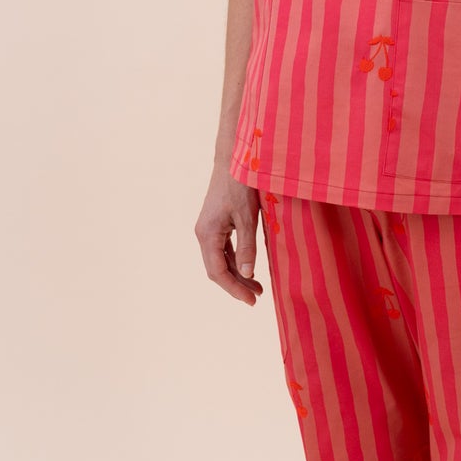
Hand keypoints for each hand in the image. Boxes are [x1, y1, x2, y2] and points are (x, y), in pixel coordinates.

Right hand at [195, 172, 263, 305]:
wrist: (232, 159)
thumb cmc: (241, 185)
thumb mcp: (248, 217)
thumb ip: (247, 247)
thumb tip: (248, 274)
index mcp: (207, 234)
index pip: (218, 272)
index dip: (234, 289)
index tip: (251, 301)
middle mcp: (203, 234)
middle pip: (216, 269)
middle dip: (236, 285)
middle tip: (257, 297)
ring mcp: (208, 229)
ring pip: (219, 261)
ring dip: (237, 275)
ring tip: (257, 287)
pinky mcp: (215, 224)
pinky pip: (222, 250)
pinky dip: (235, 261)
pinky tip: (248, 268)